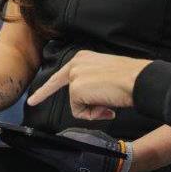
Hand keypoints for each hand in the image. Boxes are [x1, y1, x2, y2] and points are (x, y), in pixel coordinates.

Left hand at [0, 127, 132, 171]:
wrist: (116, 163)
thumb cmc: (102, 148)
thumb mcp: (84, 137)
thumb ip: (67, 136)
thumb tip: (55, 137)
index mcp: (65, 158)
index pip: (40, 151)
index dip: (26, 145)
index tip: (13, 139)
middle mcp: (63, 166)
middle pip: (40, 156)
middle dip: (26, 149)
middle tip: (11, 141)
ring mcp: (67, 169)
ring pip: (46, 159)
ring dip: (35, 152)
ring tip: (22, 143)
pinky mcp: (71, 169)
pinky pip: (54, 161)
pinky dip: (45, 155)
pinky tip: (40, 150)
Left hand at [26, 50, 151, 119]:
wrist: (137, 80)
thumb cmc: (128, 79)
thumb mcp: (104, 74)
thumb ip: (90, 83)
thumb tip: (87, 103)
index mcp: (82, 58)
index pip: (60, 76)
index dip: (45, 90)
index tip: (33, 99)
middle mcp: (76, 64)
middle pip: (68, 93)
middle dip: (83, 106)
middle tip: (88, 106)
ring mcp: (75, 75)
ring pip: (76, 104)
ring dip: (93, 109)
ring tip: (109, 101)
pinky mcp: (77, 88)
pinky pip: (80, 111)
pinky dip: (93, 113)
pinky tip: (106, 104)